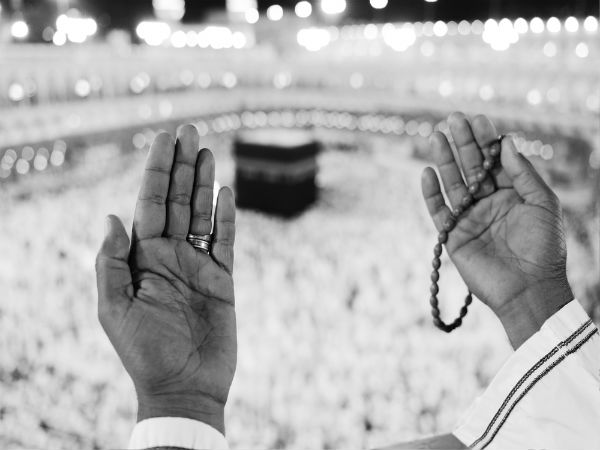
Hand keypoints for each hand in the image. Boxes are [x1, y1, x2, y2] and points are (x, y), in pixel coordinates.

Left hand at [95, 125, 235, 433]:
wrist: (183, 386)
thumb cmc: (144, 352)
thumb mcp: (116, 308)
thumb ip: (112, 262)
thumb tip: (112, 216)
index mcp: (143, 258)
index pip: (151, 204)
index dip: (157, 171)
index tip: (165, 140)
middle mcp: (170, 255)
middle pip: (178, 201)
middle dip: (181, 165)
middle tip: (189, 130)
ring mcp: (198, 265)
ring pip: (203, 214)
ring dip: (204, 182)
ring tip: (207, 150)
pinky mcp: (223, 279)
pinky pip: (226, 241)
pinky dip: (227, 217)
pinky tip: (226, 192)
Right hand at [421, 113, 572, 347]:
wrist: (529, 290)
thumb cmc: (544, 248)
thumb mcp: (543, 204)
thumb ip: (523, 174)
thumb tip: (506, 143)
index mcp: (512, 194)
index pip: (496, 161)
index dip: (486, 140)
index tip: (478, 119)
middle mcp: (488, 202)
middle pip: (471, 167)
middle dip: (463, 143)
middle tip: (453, 119)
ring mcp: (469, 218)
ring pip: (453, 184)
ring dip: (444, 160)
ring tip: (435, 136)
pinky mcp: (453, 236)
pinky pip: (438, 211)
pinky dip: (431, 193)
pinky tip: (427, 173)